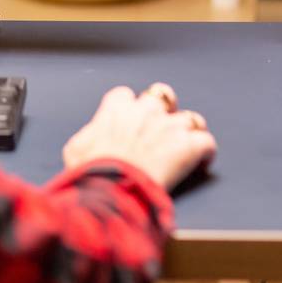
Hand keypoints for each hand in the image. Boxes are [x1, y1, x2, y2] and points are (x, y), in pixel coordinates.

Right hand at [62, 82, 216, 190]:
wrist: (113, 187)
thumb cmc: (90, 170)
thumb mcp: (75, 150)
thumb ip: (86, 138)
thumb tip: (86, 145)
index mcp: (117, 109)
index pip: (125, 95)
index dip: (128, 107)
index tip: (128, 121)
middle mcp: (146, 111)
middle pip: (163, 95)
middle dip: (165, 108)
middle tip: (162, 125)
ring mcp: (170, 127)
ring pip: (191, 118)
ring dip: (189, 130)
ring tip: (188, 142)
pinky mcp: (188, 146)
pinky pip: (206, 142)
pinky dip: (206, 152)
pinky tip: (203, 161)